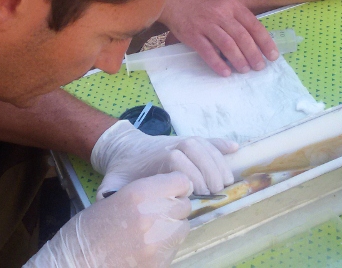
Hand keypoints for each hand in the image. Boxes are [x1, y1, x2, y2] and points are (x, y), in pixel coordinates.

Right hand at [26, 173, 191, 267]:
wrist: (75, 262)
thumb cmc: (86, 230)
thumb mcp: (113, 200)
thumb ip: (142, 195)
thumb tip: (166, 194)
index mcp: (139, 194)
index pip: (181, 181)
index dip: (176, 185)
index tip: (169, 190)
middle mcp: (153, 216)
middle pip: (184, 205)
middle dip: (174, 207)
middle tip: (158, 212)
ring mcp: (158, 242)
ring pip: (183, 227)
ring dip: (172, 226)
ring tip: (153, 230)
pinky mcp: (159, 263)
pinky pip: (173, 248)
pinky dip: (165, 246)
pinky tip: (147, 247)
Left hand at [91, 120, 237, 195]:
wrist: (124, 147)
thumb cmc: (124, 169)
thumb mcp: (114, 180)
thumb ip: (111, 192)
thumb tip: (106, 202)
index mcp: (155, 155)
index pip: (176, 159)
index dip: (188, 174)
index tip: (196, 191)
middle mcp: (171, 144)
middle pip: (194, 150)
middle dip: (208, 169)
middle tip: (217, 190)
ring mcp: (181, 141)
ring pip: (203, 145)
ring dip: (218, 161)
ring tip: (227, 180)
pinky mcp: (189, 140)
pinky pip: (208, 140)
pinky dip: (221, 144)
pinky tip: (235, 150)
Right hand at [160, 0, 277, 76]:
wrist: (176, 1)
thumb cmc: (204, 6)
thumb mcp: (225, 4)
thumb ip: (239, 19)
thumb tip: (257, 42)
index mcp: (232, 6)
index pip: (253, 25)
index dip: (265, 42)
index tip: (272, 56)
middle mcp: (221, 14)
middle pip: (242, 37)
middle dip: (253, 54)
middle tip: (259, 67)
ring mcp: (206, 24)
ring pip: (227, 44)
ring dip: (238, 59)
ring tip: (244, 70)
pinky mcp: (192, 35)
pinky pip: (207, 51)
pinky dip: (218, 63)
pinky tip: (226, 72)